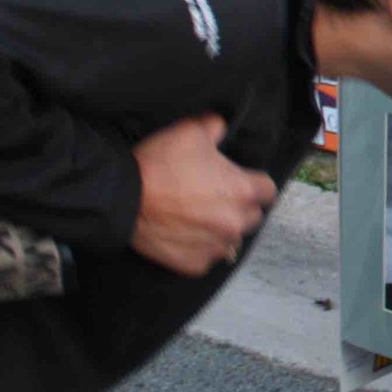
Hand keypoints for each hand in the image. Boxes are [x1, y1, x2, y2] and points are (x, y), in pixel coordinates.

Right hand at [130, 114, 274, 276]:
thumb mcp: (191, 131)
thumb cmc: (160, 163)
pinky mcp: (195, 264)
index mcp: (243, 191)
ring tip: (196, 216)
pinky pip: (206, 256)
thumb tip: (222, 127)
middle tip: (213, 197)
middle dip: (238, 207)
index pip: (268, 191)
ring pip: (229, 239)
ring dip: (219, 229)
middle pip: (251, 217)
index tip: (239, 181)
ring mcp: (216, 247)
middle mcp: (235, 223)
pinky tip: (182, 233)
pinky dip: (198, 247)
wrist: (123, 197)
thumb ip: (216, 127)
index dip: (254, 184)